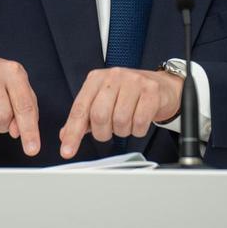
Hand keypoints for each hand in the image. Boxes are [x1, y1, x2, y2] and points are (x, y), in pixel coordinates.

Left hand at [58, 67, 182, 158]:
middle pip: (99, 115)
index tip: (67, 151)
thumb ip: (84, 118)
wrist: (161, 86)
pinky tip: (138, 122)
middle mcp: (113, 76)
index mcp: (96, 79)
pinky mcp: (151, 90)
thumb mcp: (103, 102)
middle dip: (103, 132)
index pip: (80, 108)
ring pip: (120, 120)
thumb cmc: (129, 94)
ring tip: (126, 123)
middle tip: (109, 132)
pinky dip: (138, 129)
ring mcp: (134, 81)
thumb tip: (65, 135)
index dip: (73, 132)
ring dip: (123, 131)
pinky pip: (140, 121)